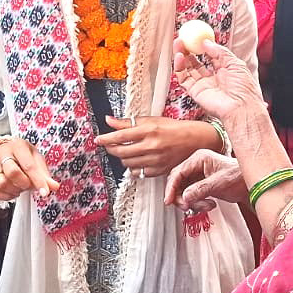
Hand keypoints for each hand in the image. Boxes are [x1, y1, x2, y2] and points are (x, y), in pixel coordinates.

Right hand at [0, 137, 59, 201]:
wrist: (4, 151)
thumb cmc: (23, 156)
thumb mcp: (36, 159)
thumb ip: (44, 174)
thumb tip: (54, 186)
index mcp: (18, 146)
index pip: (28, 165)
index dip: (38, 181)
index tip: (45, 192)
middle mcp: (2, 153)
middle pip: (12, 173)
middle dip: (24, 184)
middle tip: (29, 185)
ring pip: (2, 184)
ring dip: (15, 191)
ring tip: (20, 187)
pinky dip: (5, 196)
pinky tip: (12, 192)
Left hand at [97, 116, 216, 175]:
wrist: (194, 140)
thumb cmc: (173, 128)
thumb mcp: (151, 120)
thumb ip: (128, 122)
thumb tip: (109, 120)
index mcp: (149, 130)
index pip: (120, 136)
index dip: (106, 138)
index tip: (98, 139)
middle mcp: (151, 146)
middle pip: (121, 151)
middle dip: (110, 149)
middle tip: (108, 145)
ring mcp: (155, 160)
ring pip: (127, 163)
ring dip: (122, 157)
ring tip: (125, 150)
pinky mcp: (159, 171)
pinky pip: (137, 172)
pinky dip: (133, 166)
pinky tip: (136, 159)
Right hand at [164, 149, 244, 210]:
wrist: (251, 185)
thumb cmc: (240, 177)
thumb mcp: (220, 183)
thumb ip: (201, 189)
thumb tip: (185, 197)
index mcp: (199, 158)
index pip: (178, 173)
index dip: (171, 188)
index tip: (169, 200)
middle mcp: (196, 165)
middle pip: (177, 183)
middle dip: (182, 197)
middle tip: (189, 206)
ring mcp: (198, 175)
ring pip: (183, 191)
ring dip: (192, 202)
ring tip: (207, 205)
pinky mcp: (200, 184)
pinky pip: (191, 195)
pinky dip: (197, 203)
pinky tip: (209, 204)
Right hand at [172, 39, 265, 123]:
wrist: (241, 108)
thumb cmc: (244, 89)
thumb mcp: (235, 64)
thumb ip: (220, 52)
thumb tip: (206, 42)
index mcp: (223, 71)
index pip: (209, 56)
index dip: (201, 46)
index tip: (195, 36)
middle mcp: (211, 78)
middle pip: (195, 62)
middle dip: (188, 50)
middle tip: (182, 39)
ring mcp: (202, 86)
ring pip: (187, 69)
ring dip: (181, 56)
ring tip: (178, 44)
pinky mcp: (195, 92)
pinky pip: (183, 78)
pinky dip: (179, 67)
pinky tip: (179, 57)